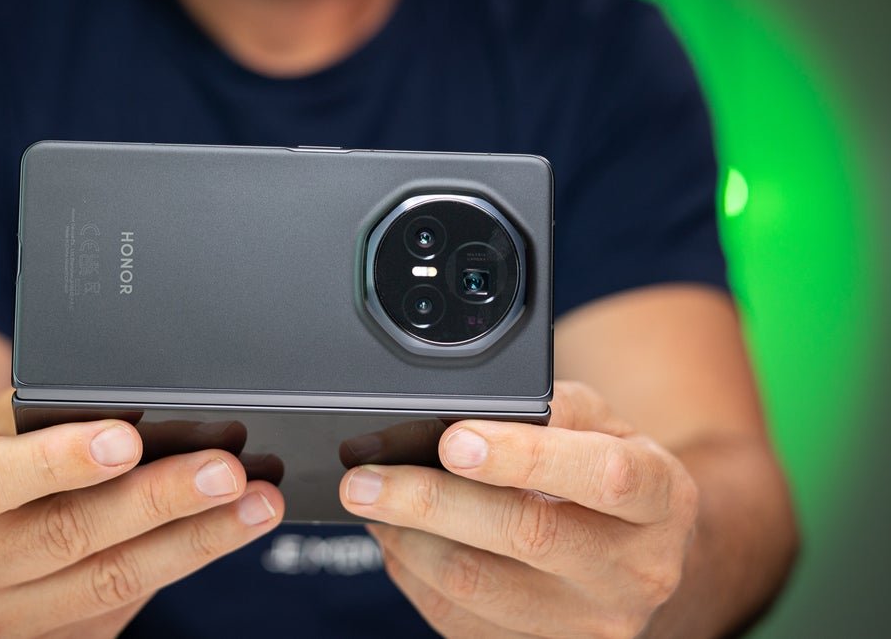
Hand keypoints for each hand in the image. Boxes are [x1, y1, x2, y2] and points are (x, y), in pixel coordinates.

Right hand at [0, 391, 283, 636]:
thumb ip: (44, 414)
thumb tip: (138, 397)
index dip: (61, 460)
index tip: (128, 437)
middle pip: (69, 536)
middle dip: (158, 500)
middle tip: (225, 470)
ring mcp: (4, 620)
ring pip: (111, 581)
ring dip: (195, 540)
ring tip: (255, 503)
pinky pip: (127, 605)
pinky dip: (184, 562)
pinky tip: (226, 531)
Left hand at [339, 381, 698, 637]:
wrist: (640, 557)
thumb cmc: (608, 472)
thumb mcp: (603, 423)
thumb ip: (550, 408)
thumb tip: (464, 412)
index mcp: (661, 499)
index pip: (601, 475)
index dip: (523, 457)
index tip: (452, 440)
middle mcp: (637, 571)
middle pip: (526, 534)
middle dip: (430, 500)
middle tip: (363, 479)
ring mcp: (591, 625)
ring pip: (478, 585)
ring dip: (407, 540)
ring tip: (371, 503)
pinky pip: (459, 621)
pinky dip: (413, 575)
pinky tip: (399, 540)